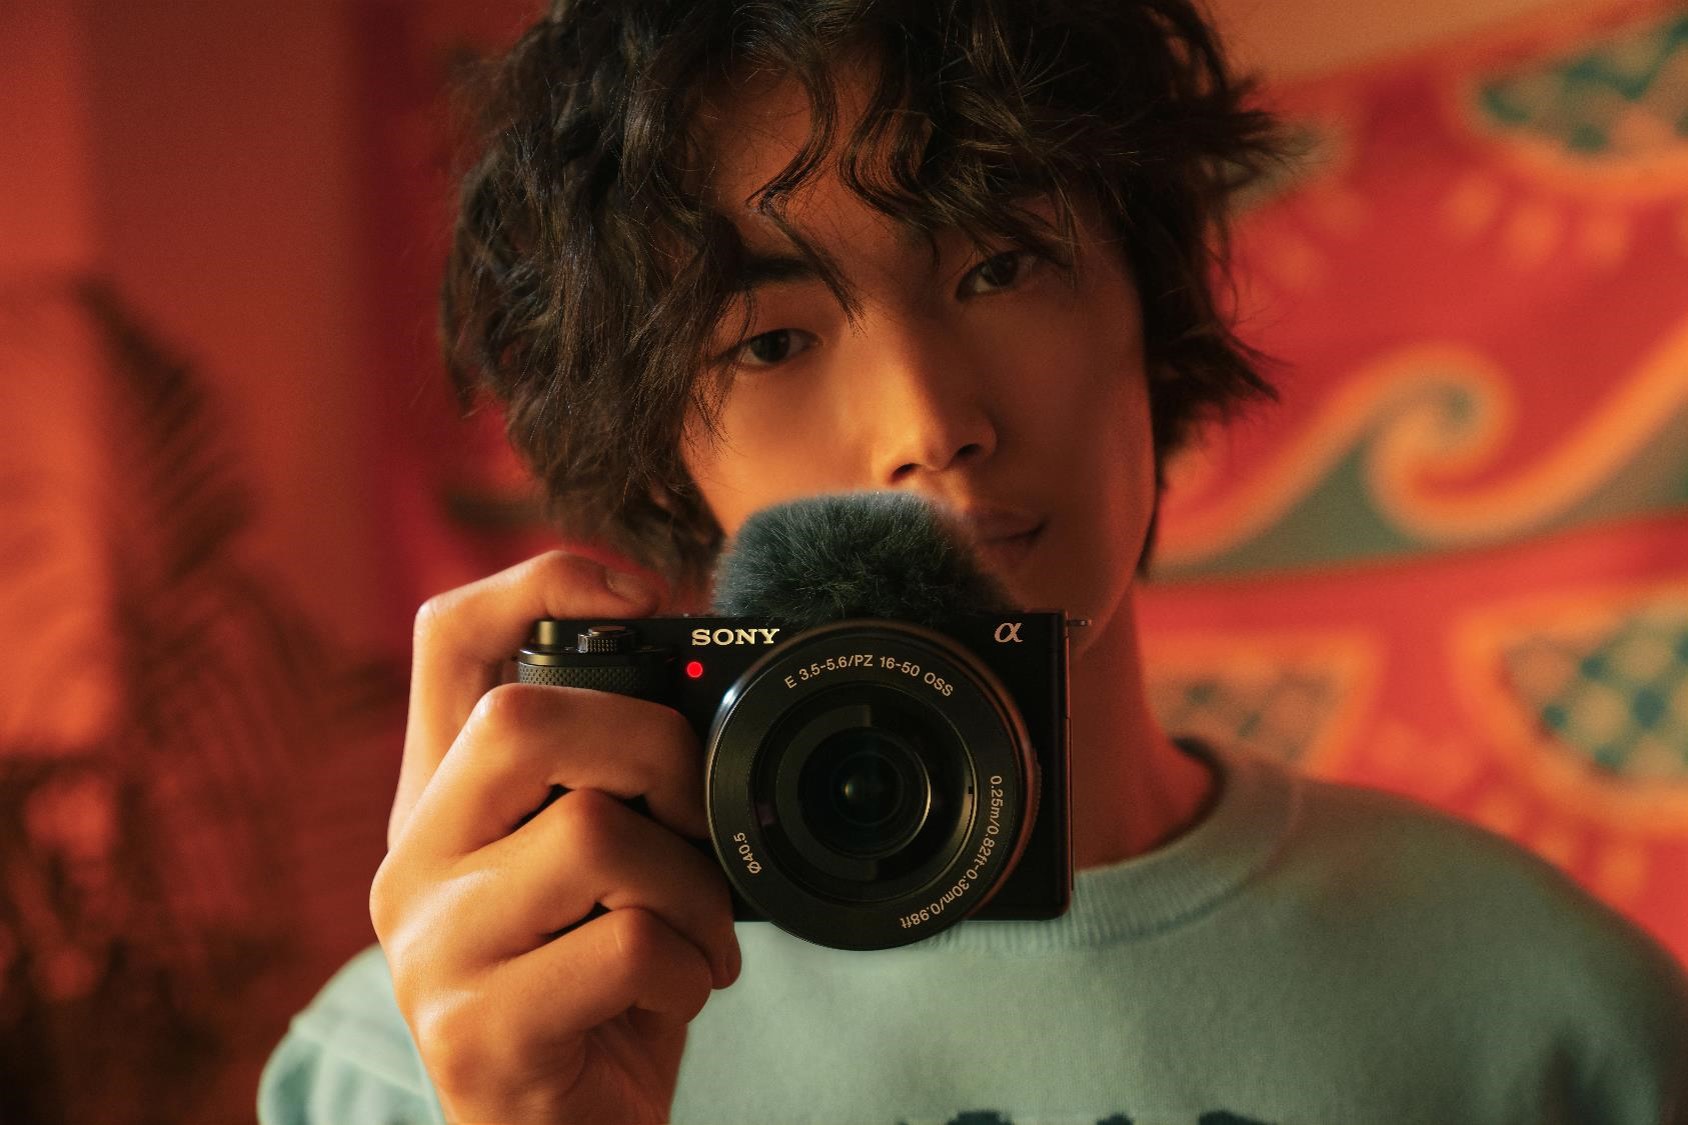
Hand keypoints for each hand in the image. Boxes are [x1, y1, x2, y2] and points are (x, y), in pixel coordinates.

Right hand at [370, 551, 740, 1123]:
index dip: (540, 582)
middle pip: (524, 720)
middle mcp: (412, 862)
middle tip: (700, 821)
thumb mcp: (593, 871)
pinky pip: (625, 944)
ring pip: (593, 833)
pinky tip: (680, 993)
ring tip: (698, 935)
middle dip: (657, 752)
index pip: (448, 640)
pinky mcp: (475, 1033)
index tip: (642, 597)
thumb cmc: (597, 993)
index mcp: (440, 803)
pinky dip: (690, 965)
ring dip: (692, 886)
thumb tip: (701, 684)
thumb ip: (609, 780)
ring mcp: (431, 950)